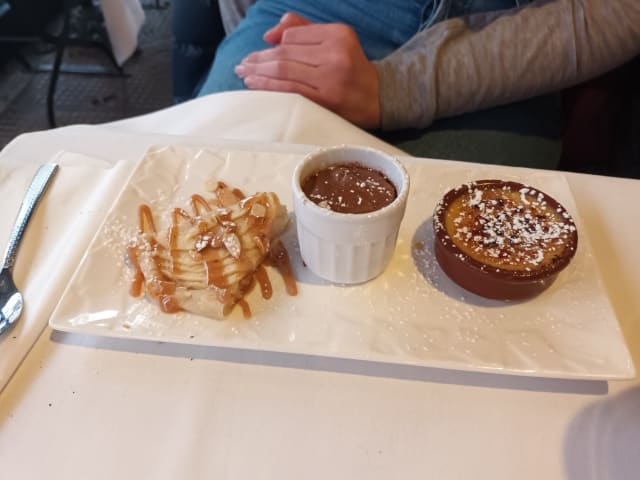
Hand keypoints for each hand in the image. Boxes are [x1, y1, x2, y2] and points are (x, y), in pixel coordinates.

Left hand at [234, 13, 380, 128]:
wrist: (379, 97)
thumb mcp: (334, 40)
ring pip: (284, 71)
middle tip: (241, 65)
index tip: (256, 54)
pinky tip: (255, 85)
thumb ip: (303, 29)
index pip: (293, 34)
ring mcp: (331, 77)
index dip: (272, 45)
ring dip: (258, 73)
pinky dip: (268, 87)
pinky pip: (290, 90)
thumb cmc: (351, 68)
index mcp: (337, 34)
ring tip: (244, 74)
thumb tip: (269, 35)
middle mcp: (334, 53)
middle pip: (285, 53)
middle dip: (258, 59)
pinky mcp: (326, 99)